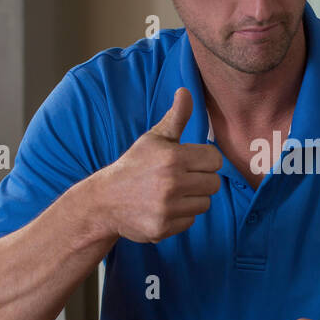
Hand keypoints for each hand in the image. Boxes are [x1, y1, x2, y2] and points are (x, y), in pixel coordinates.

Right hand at [89, 87, 223, 242]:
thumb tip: (186, 91)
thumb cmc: (133, 165)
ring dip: (192, 198)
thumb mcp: (153, 139)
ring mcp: (167, 208)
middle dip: (200, 179)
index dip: (204, 160)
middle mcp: (172, 183)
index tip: (189, 161)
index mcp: (172, 157)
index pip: (215, 159)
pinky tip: (164, 208)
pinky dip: (180, 216)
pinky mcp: (163, 228)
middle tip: (180, 178)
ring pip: (204, 203)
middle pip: (214, 183)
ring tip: (171, 193)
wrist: (104, 200)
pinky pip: (190, 221)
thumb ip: (176, 117)